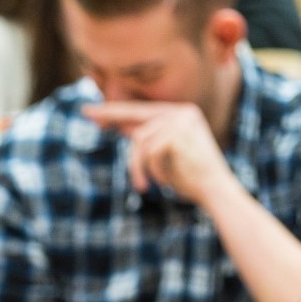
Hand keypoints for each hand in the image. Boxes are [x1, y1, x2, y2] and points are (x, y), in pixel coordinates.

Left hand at [82, 102, 237, 203]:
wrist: (215, 191)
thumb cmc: (189, 177)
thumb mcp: (163, 154)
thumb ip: (145, 137)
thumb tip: (118, 125)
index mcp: (181, 114)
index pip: (141, 111)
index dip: (114, 111)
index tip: (90, 110)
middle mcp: (182, 112)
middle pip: (135, 115)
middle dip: (110, 116)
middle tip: (85, 112)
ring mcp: (181, 121)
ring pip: (139, 140)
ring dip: (136, 167)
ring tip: (142, 184)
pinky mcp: (178, 134)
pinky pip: (149, 153)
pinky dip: (151, 171)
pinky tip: (162, 184)